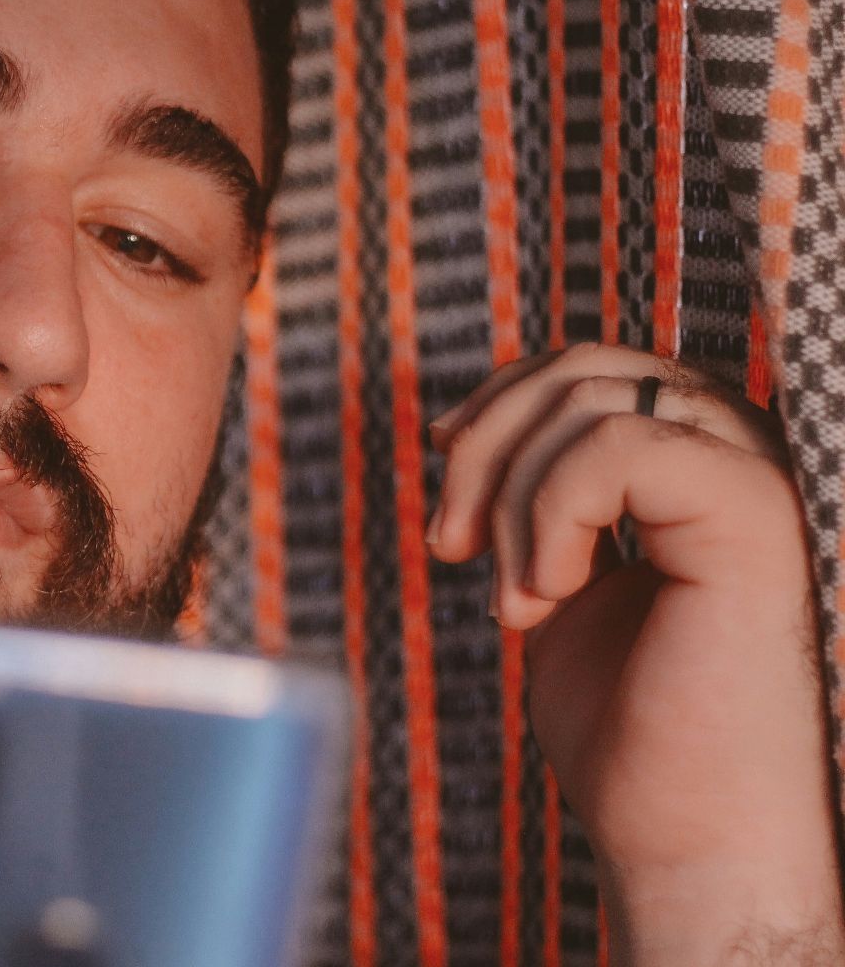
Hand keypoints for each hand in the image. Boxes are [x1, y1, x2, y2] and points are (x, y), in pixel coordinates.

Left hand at [428, 343, 842, 963]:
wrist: (686, 836)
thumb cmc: (628, 730)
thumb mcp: (558, 578)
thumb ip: (541, 497)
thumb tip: (467, 426)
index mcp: (703, 464)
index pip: (593, 368)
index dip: (500, 404)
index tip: (444, 473)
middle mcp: (744, 456)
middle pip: (585, 368)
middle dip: (485, 445)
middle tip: (449, 547)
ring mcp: (759, 479)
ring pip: (591, 403)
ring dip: (512, 501)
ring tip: (518, 600)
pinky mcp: (757, 516)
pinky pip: (618, 449)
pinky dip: (551, 516)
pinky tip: (550, 596)